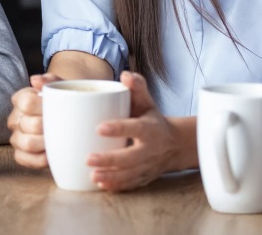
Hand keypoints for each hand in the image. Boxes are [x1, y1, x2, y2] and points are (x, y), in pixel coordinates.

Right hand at [8, 74, 61, 168]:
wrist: (72, 118)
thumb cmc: (65, 102)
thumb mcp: (61, 87)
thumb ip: (50, 81)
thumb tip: (35, 81)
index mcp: (21, 99)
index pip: (27, 102)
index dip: (44, 107)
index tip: (59, 109)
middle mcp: (15, 118)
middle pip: (29, 124)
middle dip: (49, 127)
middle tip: (64, 127)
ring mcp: (16, 137)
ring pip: (27, 143)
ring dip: (46, 143)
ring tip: (59, 140)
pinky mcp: (20, 155)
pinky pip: (25, 159)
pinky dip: (41, 159)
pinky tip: (52, 153)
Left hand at [88, 71, 187, 191]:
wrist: (173, 145)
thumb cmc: (151, 119)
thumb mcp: (147, 102)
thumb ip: (137, 87)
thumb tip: (125, 75)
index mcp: (151, 129)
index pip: (136, 128)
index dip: (119, 128)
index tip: (99, 128)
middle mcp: (150, 150)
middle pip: (131, 158)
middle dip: (110, 160)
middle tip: (88, 159)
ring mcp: (148, 166)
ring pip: (130, 174)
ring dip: (111, 177)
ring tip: (92, 176)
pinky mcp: (144, 178)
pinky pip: (131, 185)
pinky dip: (117, 186)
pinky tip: (101, 185)